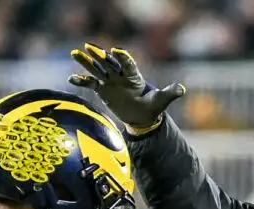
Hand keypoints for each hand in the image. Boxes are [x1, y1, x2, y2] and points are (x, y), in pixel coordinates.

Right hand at [69, 43, 185, 129]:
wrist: (142, 116)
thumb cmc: (152, 107)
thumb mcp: (161, 101)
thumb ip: (170, 93)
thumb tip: (182, 89)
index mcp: (134, 76)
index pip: (128, 64)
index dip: (123, 57)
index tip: (116, 51)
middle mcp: (120, 75)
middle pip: (108, 62)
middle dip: (99, 55)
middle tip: (89, 46)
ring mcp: (110, 81)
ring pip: (97, 69)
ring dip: (86, 62)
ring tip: (75, 53)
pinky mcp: (103, 90)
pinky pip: (90, 84)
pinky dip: (82, 81)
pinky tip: (71, 78)